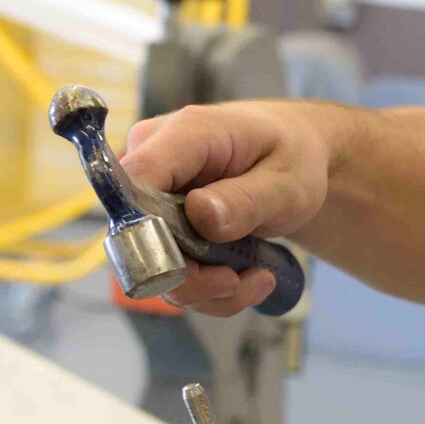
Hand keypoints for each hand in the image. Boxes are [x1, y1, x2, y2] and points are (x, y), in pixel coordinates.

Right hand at [123, 99, 336, 315]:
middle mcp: (152, 159)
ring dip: (204, 289)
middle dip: (189, 277)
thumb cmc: (290, 158)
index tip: (201, 269)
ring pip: (149, 264)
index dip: (151, 235)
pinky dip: (207, 289)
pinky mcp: (155, 222)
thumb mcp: (288, 182)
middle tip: (239, 281)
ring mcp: (148, 193)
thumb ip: (247, 198)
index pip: (134, 183)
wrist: (291, 158)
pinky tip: (245, 277)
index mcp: (185, 134)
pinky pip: (166, 271)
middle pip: (135, 235)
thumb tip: (200, 215)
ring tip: (256, 277)